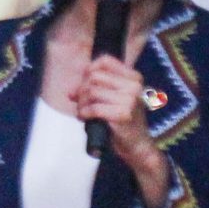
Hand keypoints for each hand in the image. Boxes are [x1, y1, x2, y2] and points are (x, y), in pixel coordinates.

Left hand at [73, 54, 160, 177]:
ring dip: (81, 103)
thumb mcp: (114, 101)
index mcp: (134, 78)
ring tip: (82, 112)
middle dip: (81, 90)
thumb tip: (71, 91)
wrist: (138, 146)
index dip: (89, 69)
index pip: (106, 61)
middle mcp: (134, 86)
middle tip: (80, 103)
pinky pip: (93, 108)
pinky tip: (84, 118)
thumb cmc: (123, 123)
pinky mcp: (123, 114)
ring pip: (91, 92)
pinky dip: (84, 113)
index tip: (84, 83)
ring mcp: (130, 100)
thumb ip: (95, 90)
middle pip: (94, 77)